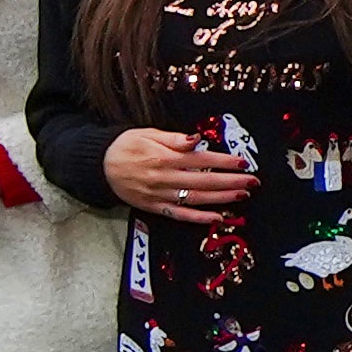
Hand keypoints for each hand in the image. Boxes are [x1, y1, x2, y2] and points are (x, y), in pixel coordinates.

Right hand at [107, 126, 253, 222]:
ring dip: (221, 199)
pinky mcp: (155, 207)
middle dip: (230, 182)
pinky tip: (218, 217)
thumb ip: (174, 139)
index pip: (201, 160)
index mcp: (164, 157)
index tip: (242, 162)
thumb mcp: (147, 133)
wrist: (100, 165)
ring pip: (196, 199)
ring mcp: (160, 195)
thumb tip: (195, 140)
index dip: (223, 162)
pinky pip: (181, 215)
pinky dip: (200, 218)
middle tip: (252, 181)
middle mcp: (164, 178)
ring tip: (242, 195)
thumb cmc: (126, 146)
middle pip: (204, 181)